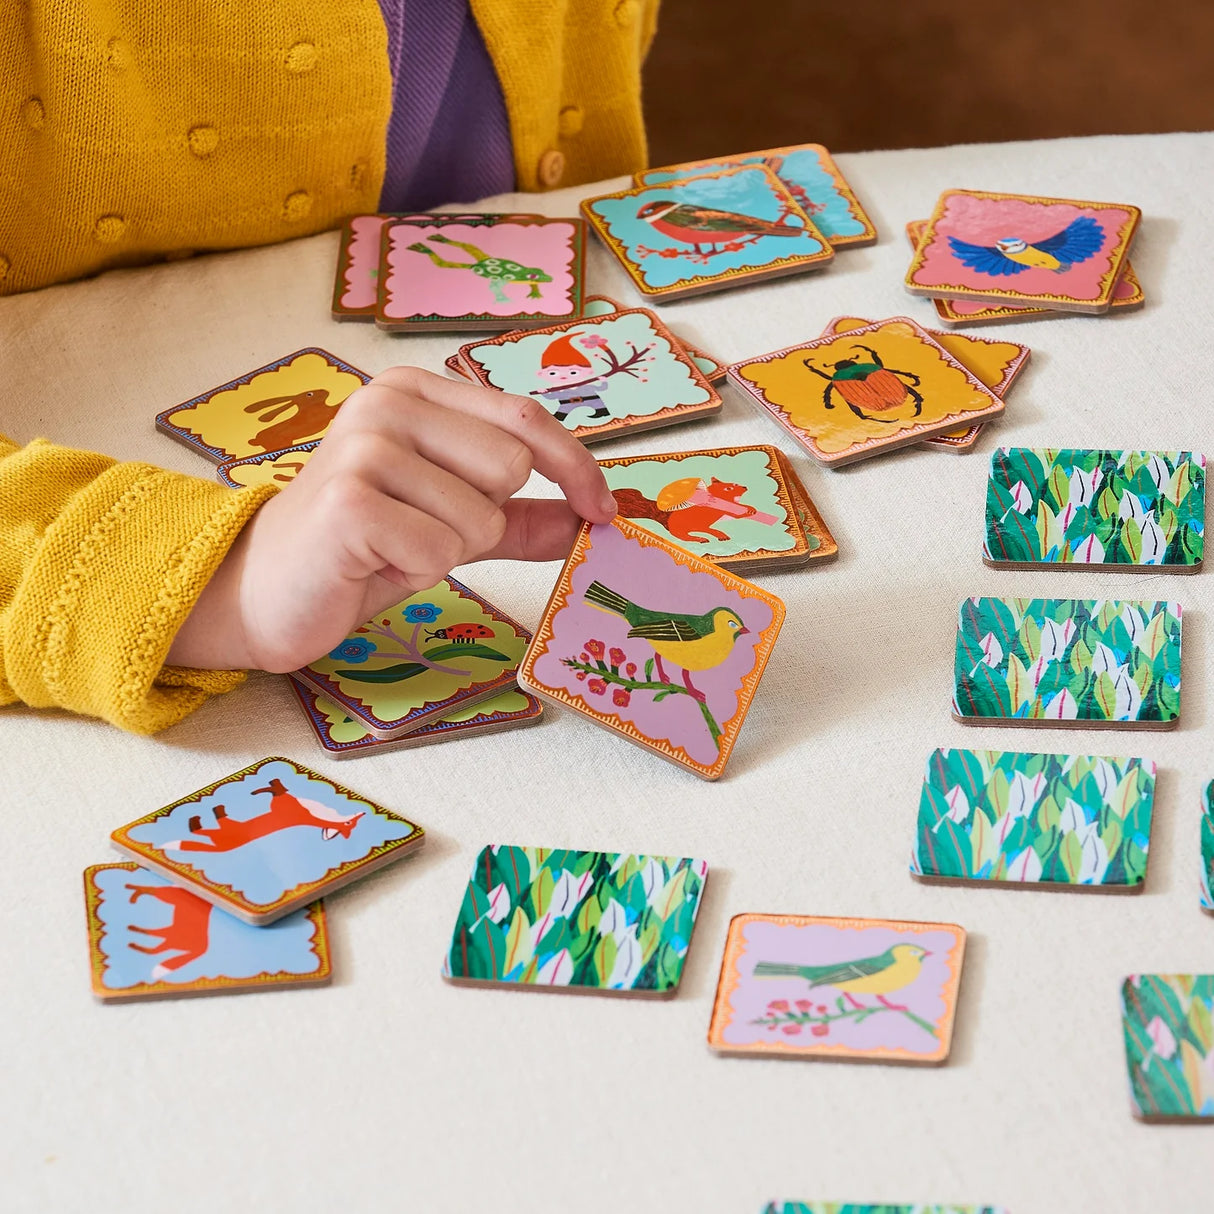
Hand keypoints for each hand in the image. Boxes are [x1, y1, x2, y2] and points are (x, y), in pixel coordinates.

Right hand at [166, 366, 617, 671]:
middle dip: (485, 519)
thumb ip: (519, 516)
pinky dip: (417, 569)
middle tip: (423, 530)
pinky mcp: (350, 501)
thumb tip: (591, 517)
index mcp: (415, 391)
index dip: (576, 467)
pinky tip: (372, 561)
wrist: (266, 587)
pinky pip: (440, 549)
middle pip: (511, 467)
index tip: (602, 511)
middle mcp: (388, 403)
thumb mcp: (451, 522)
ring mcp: (365, 447)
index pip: (527, 418)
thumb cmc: (360, 548)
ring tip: (391, 546)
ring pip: (480, 516)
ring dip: (446, 550)